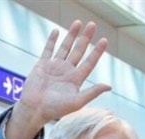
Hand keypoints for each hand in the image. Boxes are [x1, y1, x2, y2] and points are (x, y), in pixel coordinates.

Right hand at [7, 20, 110, 138]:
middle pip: (79, 51)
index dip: (97, 52)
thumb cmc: (55, 109)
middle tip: (92, 25)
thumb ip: (92, 92)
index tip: (104, 40)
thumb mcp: (77, 102)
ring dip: (71, 35)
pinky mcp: (42, 64)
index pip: (89, 62)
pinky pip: (48, 49)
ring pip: (65, 47)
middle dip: (85, 38)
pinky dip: (52, 40)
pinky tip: (57, 31)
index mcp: (76, 79)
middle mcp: (67, 71)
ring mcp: (55, 66)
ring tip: (78, 23)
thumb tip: (109, 86)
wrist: (34, 109)